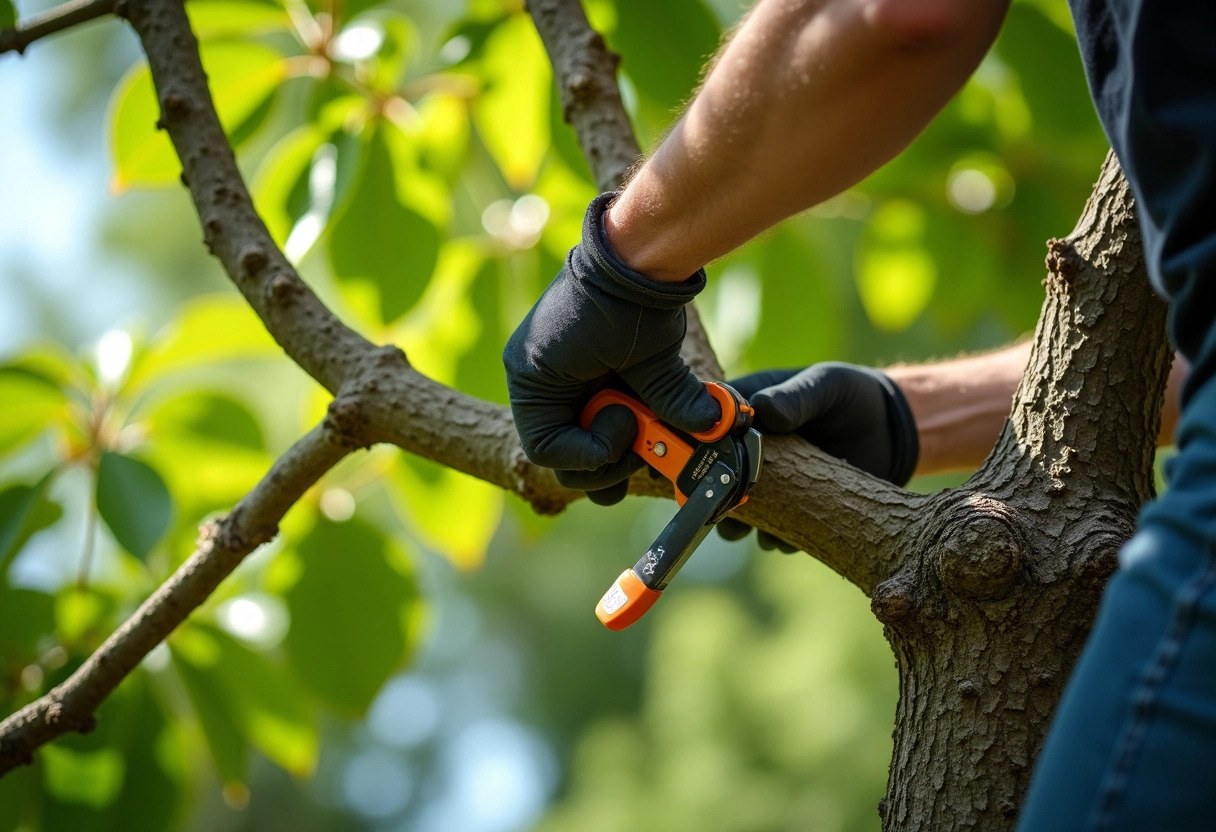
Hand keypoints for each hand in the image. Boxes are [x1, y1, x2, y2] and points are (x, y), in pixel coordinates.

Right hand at [503, 193, 720, 504]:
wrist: (640, 247)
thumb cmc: (631, 297)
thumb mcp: (651, 357)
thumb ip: (673, 401)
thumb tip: (709, 427)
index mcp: (533, 379)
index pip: (545, 449)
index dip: (589, 458)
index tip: (627, 436)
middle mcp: (541, 382)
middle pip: (566, 453)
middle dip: (610, 458)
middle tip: (644, 444)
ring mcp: (564, 379)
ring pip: (588, 437)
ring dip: (625, 441)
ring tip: (656, 423)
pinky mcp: (588, 373)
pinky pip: (603, 413)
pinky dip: (632, 419)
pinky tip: (655, 409)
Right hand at [716, 362, 918, 551]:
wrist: (890, 432)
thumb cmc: (851, 396)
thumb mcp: (825, 385)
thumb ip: (796, 396)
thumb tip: (763, 411)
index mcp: (745, 411)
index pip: (705, 427)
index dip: (694, 443)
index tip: (697, 455)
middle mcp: (747, 452)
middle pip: (710, 477)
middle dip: (710, 492)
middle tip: (723, 497)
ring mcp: (768, 486)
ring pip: (735, 513)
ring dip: (739, 523)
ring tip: (757, 521)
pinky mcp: (791, 513)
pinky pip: (772, 534)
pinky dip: (775, 537)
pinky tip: (793, 528)